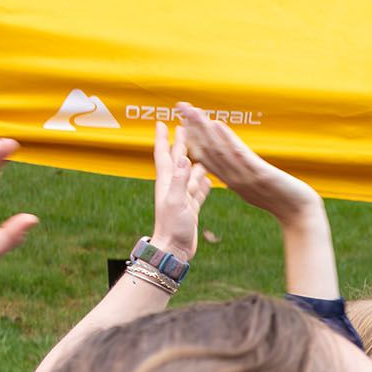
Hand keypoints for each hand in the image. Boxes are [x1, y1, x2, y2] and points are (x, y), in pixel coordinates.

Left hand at [148, 122, 213, 257]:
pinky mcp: (191, 207)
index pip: (164, 154)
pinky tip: (209, 178)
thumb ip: (179, 180)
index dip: (162, 138)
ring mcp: (182, 197)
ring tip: (202, 150)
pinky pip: (199, 190)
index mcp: (167, 182)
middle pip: (177, 159)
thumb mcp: (175, 201)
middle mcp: (174, 186)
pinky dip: (204, 182)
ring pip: (190, 174)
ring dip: (196, 161)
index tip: (161, 122)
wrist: (174, 249)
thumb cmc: (171, 227)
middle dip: (180, 143)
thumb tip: (183, 158)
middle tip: (185, 128)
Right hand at [178, 105, 320, 220]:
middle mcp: (234, 179)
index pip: (206, 158)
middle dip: (193, 128)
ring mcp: (245, 177)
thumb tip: (237, 163)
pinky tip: (218, 124)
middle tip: (180, 106)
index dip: (192, 139)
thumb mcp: (257, 187)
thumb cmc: (283, 200)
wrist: (301, 214)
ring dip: (204, 129)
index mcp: (232, 182)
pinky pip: (239, 155)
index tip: (182, 120)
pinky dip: (227, 139)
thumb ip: (243, 175)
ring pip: (219, 151)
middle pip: (207, 151)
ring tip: (193, 110)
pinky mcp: (260, 174)